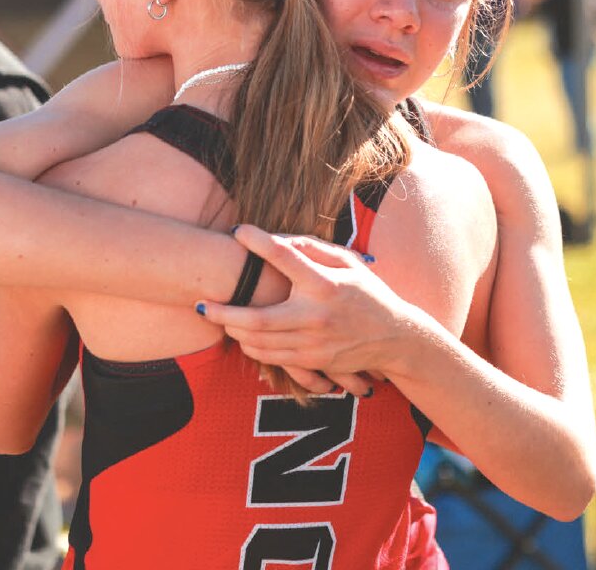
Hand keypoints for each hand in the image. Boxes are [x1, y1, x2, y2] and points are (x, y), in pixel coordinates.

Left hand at [197, 225, 412, 383]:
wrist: (395, 338)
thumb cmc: (368, 293)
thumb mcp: (349, 263)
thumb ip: (313, 249)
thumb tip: (278, 239)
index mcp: (325, 284)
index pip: (285, 258)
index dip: (258, 242)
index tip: (237, 231)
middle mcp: (316, 316)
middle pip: (257, 318)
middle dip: (223, 312)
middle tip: (200, 304)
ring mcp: (313, 344)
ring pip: (259, 343)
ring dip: (232, 331)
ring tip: (215, 317)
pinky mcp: (313, 363)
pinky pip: (273, 359)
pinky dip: (251, 348)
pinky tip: (240, 335)